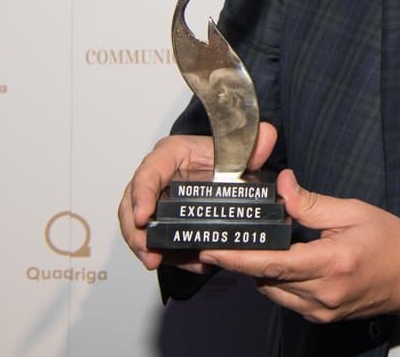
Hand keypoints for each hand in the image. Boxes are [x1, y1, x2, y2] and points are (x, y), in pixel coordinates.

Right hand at [118, 122, 278, 271]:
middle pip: (132, 204)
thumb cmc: (224, 155)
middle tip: (149, 253)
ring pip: (138, 226)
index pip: (149, 172)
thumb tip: (267, 135)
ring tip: (157, 263)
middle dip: (136, 232)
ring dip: (145, 247)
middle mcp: (157, 176)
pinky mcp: (162, 219)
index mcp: (170, 154)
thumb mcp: (238, 149)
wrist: (227, 168)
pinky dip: (167, 254)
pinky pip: (156, 239)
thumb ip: (253, 144)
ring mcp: (156, 199)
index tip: (143, 217)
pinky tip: (183, 263)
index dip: (142, 194)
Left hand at [199, 170, 399, 323]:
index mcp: (331, 263)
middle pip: (265, 279)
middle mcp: (322, 293)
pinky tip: (282, 261)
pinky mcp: (321, 317)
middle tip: (228, 237)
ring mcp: (321, 310)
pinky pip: (286, 299)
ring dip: (260, 270)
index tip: (211, 248)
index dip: (237, 257)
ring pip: (272, 291)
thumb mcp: (353, 211)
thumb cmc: (390, 241)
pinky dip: (277, 280)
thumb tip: (281, 186)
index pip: (273, 263)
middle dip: (244, 260)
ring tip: (258, 245)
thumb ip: (311, 203)